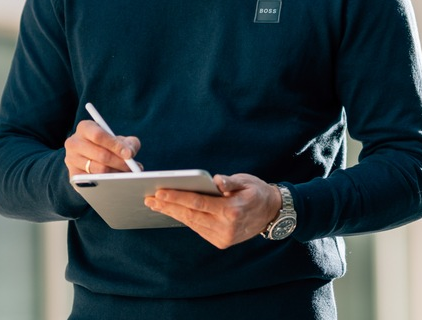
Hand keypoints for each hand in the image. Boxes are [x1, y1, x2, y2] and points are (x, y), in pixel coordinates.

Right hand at [64, 120, 140, 176]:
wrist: (88, 155)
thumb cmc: (106, 144)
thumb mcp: (118, 139)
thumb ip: (128, 143)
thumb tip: (130, 153)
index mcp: (84, 127)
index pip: (99, 136)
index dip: (115, 145)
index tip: (129, 154)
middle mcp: (74, 142)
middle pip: (100, 154)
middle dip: (119, 162)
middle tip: (132, 168)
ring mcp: (71, 159)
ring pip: (97, 169)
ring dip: (116, 173)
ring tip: (128, 174)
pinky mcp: (73, 174)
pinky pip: (93, 181)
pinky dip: (107, 181)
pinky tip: (117, 180)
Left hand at [144, 173, 282, 248]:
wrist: (272, 213)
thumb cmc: (257, 192)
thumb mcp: (247, 182)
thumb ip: (230, 182)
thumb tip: (215, 180)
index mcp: (232, 210)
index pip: (198, 203)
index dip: (177, 197)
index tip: (159, 192)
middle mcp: (227, 227)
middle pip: (191, 215)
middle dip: (168, 206)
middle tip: (149, 199)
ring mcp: (223, 237)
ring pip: (192, 223)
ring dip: (173, 214)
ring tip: (156, 204)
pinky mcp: (221, 242)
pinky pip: (198, 228)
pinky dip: (185, 219)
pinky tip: (173, 211)